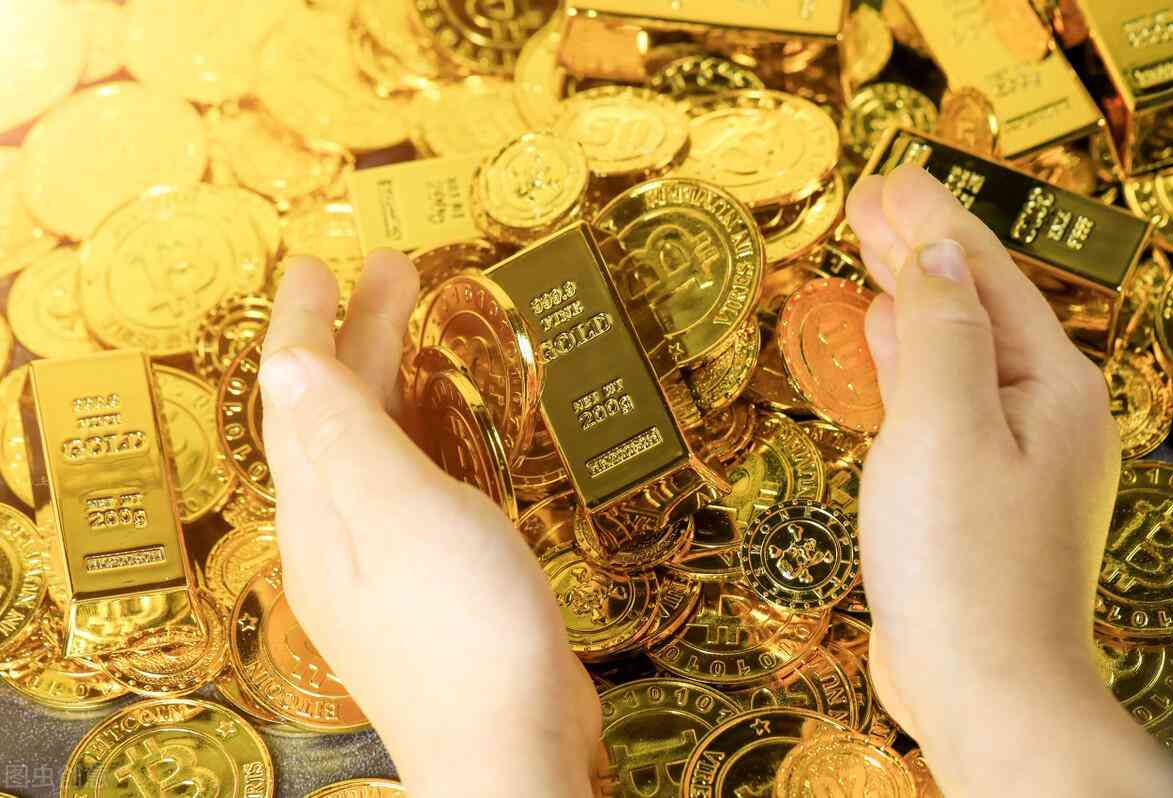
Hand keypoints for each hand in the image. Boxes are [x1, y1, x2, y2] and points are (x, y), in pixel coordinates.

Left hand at [257, 252, 600, 797]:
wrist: (508, 747)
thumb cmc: (462, 626)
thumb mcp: (400, 515)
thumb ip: (345, 439)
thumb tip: (285, 364)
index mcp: (321, 511)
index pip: (300, 396)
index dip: (306, 324)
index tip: (319, 263)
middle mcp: (341, 534)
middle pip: (339, 415)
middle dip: (358, 337)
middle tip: (390, 270)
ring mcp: (385, 563)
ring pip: (376, 448)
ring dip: (390, 380)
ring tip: (418, 325)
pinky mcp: (431, 584)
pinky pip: (412, 484)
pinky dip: (422, 435)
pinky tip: (447, 426)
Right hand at [847, 164, 1172, 794]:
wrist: (982, 687)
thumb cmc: (964, 565)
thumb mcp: (944, 427)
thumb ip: (939, 331)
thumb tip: (933, 253)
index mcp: (1050, 383)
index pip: (983, 274)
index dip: (931, 220)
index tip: (884, 177)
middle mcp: (1039, 411)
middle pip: (971, 304)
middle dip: (920, 249)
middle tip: (871, 201)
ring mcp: (1006, 452)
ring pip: (952, 350)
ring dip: (910, 299)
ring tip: (873, 257)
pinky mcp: (970, 490)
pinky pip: (936, 400)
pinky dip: (905, 362)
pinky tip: (884, 344)